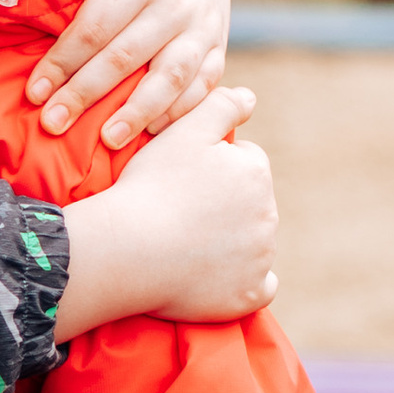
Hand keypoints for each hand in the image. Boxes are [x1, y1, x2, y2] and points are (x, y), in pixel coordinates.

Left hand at [29, 0, 229, 147]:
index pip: (96, 26)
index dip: (64, 61)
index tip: (35, 90)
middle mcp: (177, 5)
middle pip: (126, 58)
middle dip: (86, 95)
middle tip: (53, 123)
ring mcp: (202, 28)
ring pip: (171, 79)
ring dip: (138, 113)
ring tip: (107, 139)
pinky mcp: (218, 44)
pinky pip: (204, 85)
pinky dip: (181, 112)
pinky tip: (152, 132)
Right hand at [51, 87, 278, 339]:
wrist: (125, 250)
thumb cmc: (149, 187)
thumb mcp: (183, 130)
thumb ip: (221, 105)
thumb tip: (250, 97)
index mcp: (255, 170)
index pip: (243, 163)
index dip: (211, 170)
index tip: (181, 182)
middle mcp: (268, 214)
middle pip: (249, 204)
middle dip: (224, 206)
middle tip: (179, 214)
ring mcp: (261, 258)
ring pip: (252, 244)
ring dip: (230, 243)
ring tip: (185, 244)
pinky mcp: (248, 295)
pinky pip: (257, 288)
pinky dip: (241, 283)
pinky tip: (215, 278)